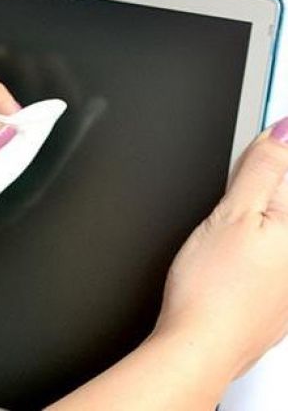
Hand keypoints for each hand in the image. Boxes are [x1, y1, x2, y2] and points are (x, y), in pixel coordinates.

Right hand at [153, 116, 287, 378]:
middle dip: (264, 188)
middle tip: (231, 211)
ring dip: (260, 216)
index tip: (249, 165)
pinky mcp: (281, 296)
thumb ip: (262, 169)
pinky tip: (231, 258)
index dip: (273, 156)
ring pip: (278, 227)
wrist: (200, 348)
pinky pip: (275, 254)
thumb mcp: (232, 215)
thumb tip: (284, 130)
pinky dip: (258, 244)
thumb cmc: (212, 292)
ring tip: (226, 238)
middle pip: (284, 200)